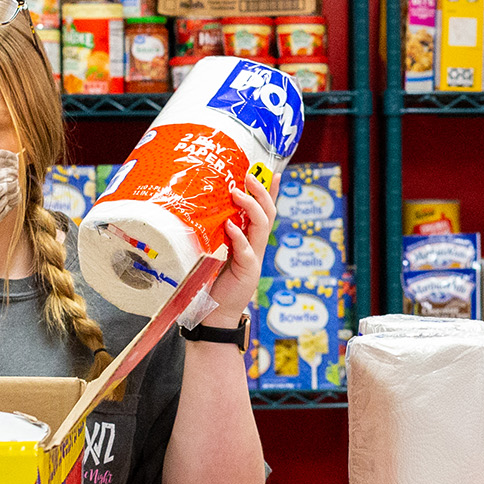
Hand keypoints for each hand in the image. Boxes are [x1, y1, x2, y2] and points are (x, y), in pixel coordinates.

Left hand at [202, 172, 277, 322]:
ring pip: (261, 227)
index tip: (273, 172)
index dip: (271, 192)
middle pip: (268, 214)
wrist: (214, 311)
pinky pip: (246, 250)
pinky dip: (239, 236)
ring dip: (251, 208)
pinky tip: (231, 226)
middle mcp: (256, 246)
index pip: (266, 211)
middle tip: (249, 176)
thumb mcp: (218, 250)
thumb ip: (219, 232)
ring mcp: (254, 258)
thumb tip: (211, 208)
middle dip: (262, 193)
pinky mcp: (247, 271)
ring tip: (238, 193)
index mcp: (251, 240)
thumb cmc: (213, 279)